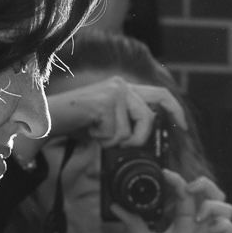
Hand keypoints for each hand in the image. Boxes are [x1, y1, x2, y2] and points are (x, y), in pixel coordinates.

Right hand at [33, 75, 187, 157]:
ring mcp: (114, 92)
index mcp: (125, 88)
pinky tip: (88, 131)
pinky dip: (102, 140)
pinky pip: (115, 134)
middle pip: (150, 116)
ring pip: (131, 131)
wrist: (47, 118)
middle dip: (143, 136)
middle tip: (135, 146)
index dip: (175, 111)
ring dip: (115, 141)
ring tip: (97, 135)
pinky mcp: (106, 102)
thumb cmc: (75, 124)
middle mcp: (122, 86)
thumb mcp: (107, 124)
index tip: (184, 127)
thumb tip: (144, 143)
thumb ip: (126, 126)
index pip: (160, 95)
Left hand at [122, 172, 231, 232]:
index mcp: (182, 224)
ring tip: (197, 215)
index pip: (187, 194)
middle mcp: (198, 228)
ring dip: (213, 204)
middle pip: (213, 195)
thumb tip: (116, 207)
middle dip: (205, 184)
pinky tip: (209, 228)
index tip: (165, 175)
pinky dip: (224, 224)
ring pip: (227, 209)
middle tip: (188, 188)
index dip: (179, 181)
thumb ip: (133, 223)